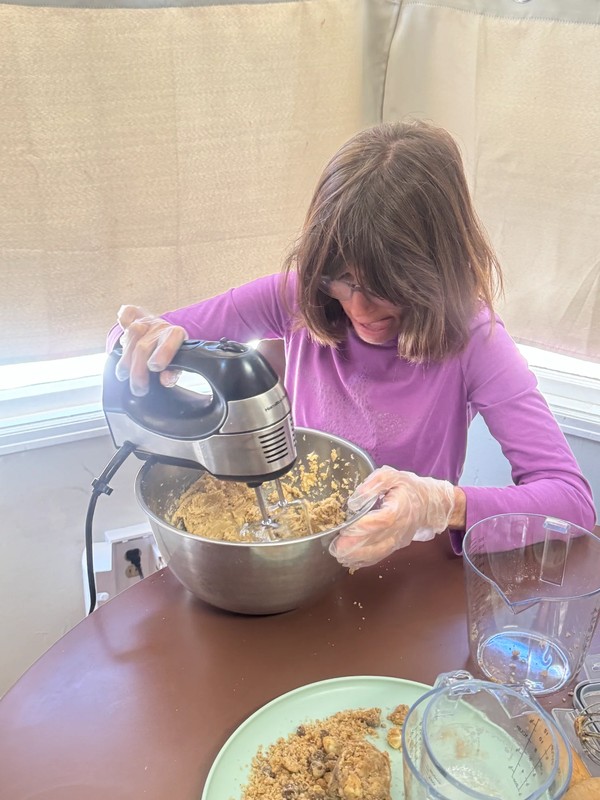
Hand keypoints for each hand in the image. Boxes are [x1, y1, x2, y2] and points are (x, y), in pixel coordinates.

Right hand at [115, 305, 187, 395]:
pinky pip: (127, 313)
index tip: (155, 367)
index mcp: (176, 336)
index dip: (163, 353)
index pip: (170, 342)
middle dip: (138, 370)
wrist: (166, 337)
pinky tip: (121, 324)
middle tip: (139, 388)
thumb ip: (172, 374)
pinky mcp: (136, 315)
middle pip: (144, 346)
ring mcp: (147, 320)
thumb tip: (165, 380)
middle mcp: (161, 326)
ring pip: (131, 335)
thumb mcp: (176, 367)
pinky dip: (123, 319)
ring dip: (125, 359)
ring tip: (124, 376)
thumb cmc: (171, 356)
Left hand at [329, 467, 455, 569]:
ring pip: (378, 552)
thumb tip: (355, 500)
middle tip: (335, 547)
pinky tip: (350, 560)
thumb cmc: (407, 487)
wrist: (428, 503)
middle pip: (377, 541)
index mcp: (399, 508)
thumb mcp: (391, 475)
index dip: (363, 527)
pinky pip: (380, 556)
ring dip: (357, 556)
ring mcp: (398, 539)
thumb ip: (373, 483)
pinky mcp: (396, 546)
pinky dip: (364, 561)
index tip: (345, 529)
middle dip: (354, 547)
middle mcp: (400, 528)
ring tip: (339, 555)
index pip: (381, 521)